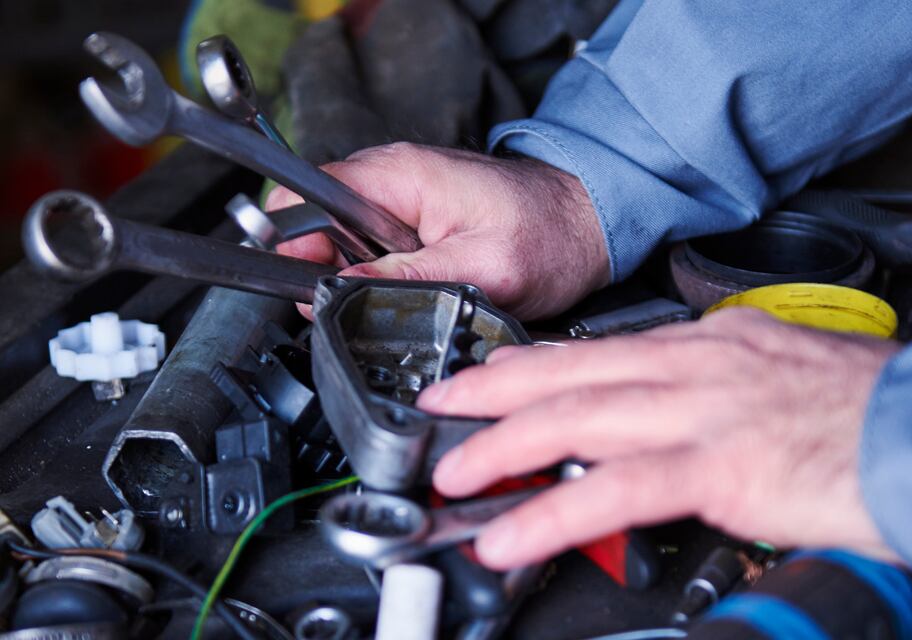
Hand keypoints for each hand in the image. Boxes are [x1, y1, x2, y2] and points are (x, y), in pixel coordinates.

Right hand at [265, 143, 608, 319]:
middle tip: (359, 302)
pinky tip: (413, 286)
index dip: (294, 243)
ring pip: (342, 240)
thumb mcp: (483, 267)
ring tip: (400, 293)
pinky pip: (374, 248)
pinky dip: (381, 273)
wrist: (588, 223)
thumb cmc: (550, 234)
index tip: (307, 284)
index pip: (307, 196)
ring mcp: (402, 198)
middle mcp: (393, 179)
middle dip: (325, 268)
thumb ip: (409, 280)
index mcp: (400, 176)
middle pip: (316, 221)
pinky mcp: (414, 219)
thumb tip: (341, 293)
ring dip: (356, 275)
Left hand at [420, 308, 900, 569]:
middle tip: (441, 409)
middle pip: (568, 375)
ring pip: (576, 422)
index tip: (485, 376)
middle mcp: (692, 366)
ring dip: (502, 448)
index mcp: (704, 345)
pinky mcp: (719, 466)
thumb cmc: (854, 410)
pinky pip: (614, 490)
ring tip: (456, 473)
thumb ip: (703, 389)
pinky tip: (512, 531)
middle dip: (493, 393)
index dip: (529, 365)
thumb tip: (653, 409)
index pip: (595, 352)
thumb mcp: (765, 377)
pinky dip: (552, 512)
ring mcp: (701, 412)